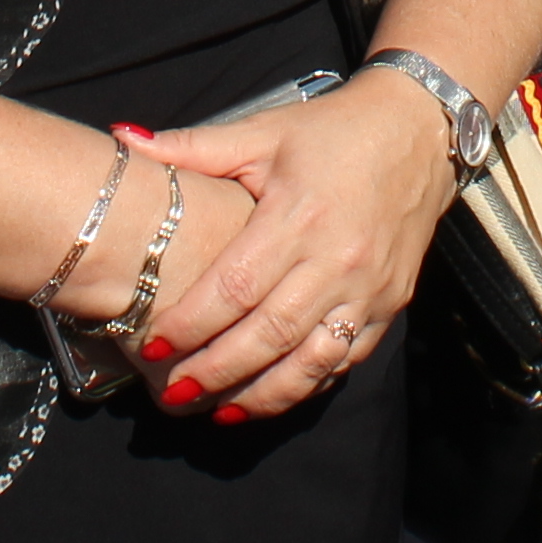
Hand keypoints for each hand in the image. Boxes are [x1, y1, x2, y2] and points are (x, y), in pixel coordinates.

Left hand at [127, 78, 462, 419]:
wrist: (419, 131)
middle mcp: (336, 260)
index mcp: (298, 216)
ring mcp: (368, 289)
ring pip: (311, 360)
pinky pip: (346, 359)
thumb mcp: (262, 132)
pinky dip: (307, 384)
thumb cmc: (332, 131)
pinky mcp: (392, 305)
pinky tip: (272, 396)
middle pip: (268, 334)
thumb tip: (122, 137)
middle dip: (217, 371)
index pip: (235, 286)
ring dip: (262, 394)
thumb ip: (191, 147)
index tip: (154, 344)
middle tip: (174, 392)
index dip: (192, 322)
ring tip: (217, 412)